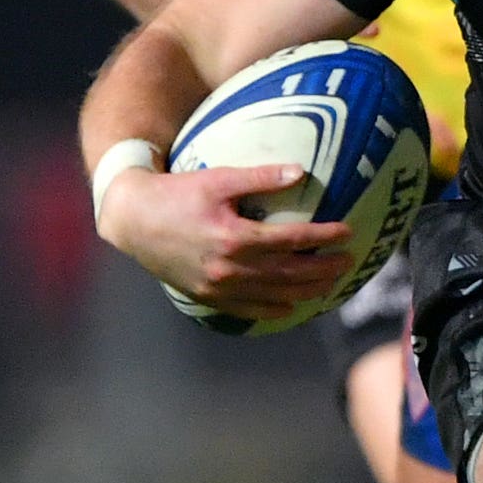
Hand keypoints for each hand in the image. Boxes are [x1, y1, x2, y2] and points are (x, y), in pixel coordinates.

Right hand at [99, 160, 351, 321]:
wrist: (133, 220)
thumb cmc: (176, 192)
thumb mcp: (218, 178)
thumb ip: (260, 177)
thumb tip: (300, 172)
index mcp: (234, 237)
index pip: (291, 240)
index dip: (322, 237)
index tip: (347, 232)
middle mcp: (229, 268)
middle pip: (289, 274)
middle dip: (324, 269)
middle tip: (349, 262)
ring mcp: (218, 288)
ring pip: (273, 296)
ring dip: (307, 291)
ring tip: (331, 284)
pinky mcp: (207, 297)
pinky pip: (247, 311)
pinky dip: (273, 310)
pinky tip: (292, 306)